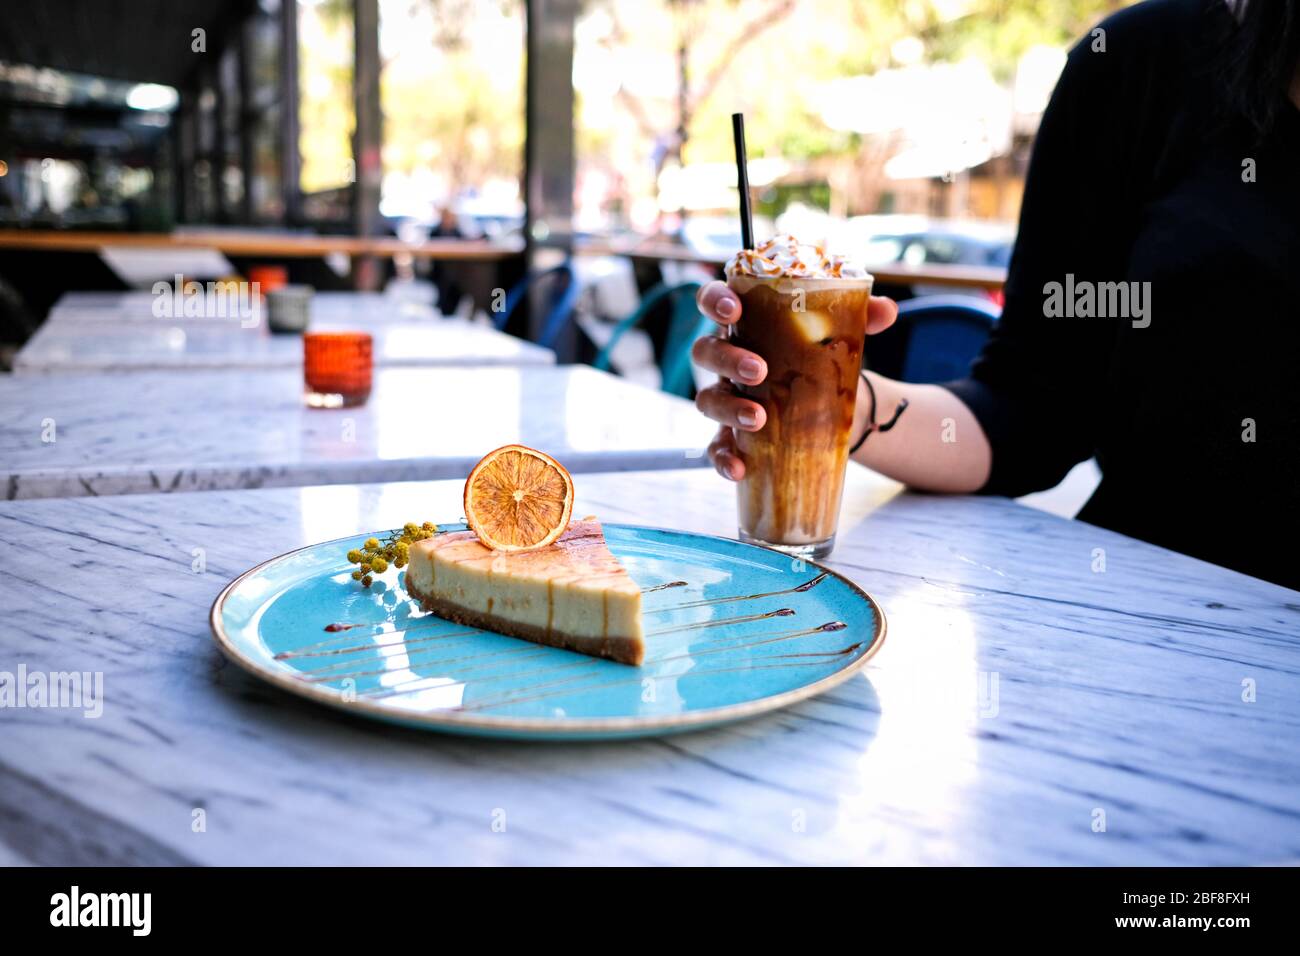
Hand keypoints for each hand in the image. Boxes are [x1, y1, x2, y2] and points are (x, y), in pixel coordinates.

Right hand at [692, 280, 898, 480]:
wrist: (830, 401)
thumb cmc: (821, 354)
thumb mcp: (840, 332)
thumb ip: (861, 316)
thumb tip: (886, 310)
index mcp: (745, 322)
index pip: (714, 301)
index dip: (714, 301)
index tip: (733, 309)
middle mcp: (727, 357)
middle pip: (706, 352)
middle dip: (727, 360)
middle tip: (759, 370)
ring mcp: (726, 396)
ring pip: (707, 400)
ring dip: (728, 408)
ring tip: (759, 419)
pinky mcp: (732, 433)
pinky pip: (716, 446)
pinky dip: (723, 458)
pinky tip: (739, 468)